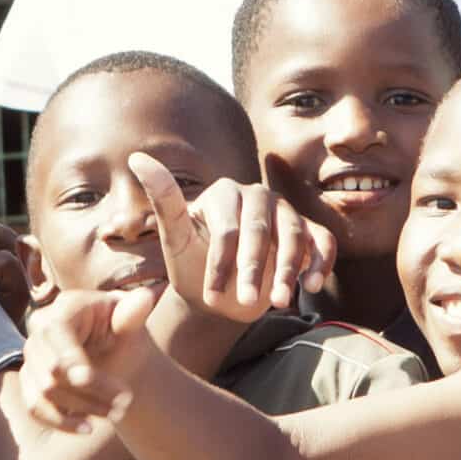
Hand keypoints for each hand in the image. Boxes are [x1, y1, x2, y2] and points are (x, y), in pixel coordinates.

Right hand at [19, 287, 157, 434]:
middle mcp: (38, 329)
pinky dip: (61, 422)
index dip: (78, 365)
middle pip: (51, 371)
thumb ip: (134, 314)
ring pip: (44, 393)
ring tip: (115, 414)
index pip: (59, 338)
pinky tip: (87, 428)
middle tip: (125, 403)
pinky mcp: (28, 380)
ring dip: (81, 409)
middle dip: (89, 393)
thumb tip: (146, 297)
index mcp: (62, 309)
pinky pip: (35, 407)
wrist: (115, 353)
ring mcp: (30, 356)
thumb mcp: (132, 324)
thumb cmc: (124, 333)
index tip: (106, 388)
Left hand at [134, 160, 335, 323]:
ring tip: (277, 302)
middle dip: (254, 269)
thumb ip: (162, 200)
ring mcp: (286, 212)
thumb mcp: (175, 239)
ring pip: (295, 235)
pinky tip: (311, 287)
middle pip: (262, 230)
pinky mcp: (308, 232)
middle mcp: (258, 196)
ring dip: (288, 271)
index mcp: (224, 193)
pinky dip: (320, 263)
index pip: (227, 227)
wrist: (220, 295)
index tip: (211, 295)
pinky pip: (323, 242)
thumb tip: (137, 156)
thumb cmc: (192, 265)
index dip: (220, 262)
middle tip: (245, 302)